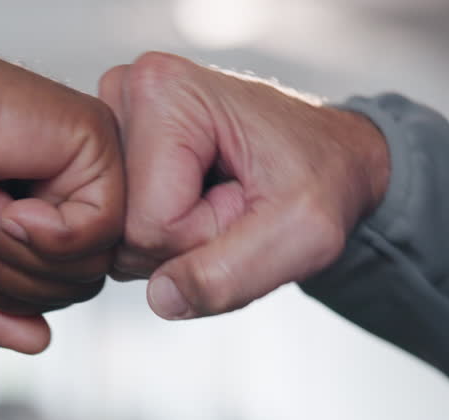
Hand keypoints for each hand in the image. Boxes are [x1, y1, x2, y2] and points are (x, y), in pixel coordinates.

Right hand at [0, 27, 123, 353]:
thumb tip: (41, 342)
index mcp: (59, 211)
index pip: (69, 288)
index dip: (14, 291)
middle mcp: (84, 185)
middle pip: (85, 282)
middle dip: (16, 275)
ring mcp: (96, 162)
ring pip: (94, 262)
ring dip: (20, 251)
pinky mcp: (97, 141)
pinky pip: (98, 228)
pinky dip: (41, 230)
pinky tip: (4, 198)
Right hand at [99, 53, 389, 319]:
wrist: (333, 156)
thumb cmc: (326, 178)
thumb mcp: (304, 233)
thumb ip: (233, 273)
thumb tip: (162, 298)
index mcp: (162, 91)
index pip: (148, 226)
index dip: (204, 237)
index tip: (247, 200)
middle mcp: (125, 94)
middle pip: (124, 232)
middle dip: (186, 242)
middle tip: (237, 202)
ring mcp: (115, 125)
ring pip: (120, 238)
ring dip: (179, 243)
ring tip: (222, 199)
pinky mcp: (117, 155)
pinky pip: (122, 232)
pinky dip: (168, 237)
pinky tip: (199, 202)